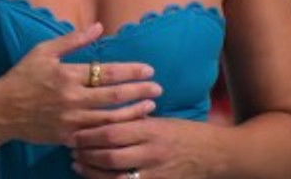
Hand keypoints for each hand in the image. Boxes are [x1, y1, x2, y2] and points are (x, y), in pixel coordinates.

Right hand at [0, 23, 162, 145]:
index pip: (107, 71)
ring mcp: (70, 119)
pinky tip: (128, 127)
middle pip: (113, 95)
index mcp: (67, 74)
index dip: (131, 71)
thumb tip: (98, 27)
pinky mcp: (68, 136)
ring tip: (150, 107)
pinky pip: (97, 135)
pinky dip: (114, 130)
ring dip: (133, 112)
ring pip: (110, 118)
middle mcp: (72, 97)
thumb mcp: (44, 51)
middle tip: (158, 88)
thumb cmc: (23, 76)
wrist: (1, 109)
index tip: (148, 69)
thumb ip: (73, 40)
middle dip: (139, 91)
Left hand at [71, 116, 217, 178]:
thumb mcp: (160, 120)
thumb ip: (133, 120)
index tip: (75, 134)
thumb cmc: (185, 133)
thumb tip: (101, 117)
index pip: (111, 132)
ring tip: (79, 165)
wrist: (218, 154)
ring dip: (93, 173)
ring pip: (116, 178)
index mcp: (150, 130)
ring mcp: (156, 173)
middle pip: (110, 156)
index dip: (89, 135)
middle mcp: (152, 152)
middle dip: (87, 155)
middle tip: (72, 150)